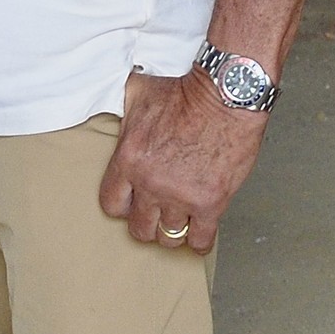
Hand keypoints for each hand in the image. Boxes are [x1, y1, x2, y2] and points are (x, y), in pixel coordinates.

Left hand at [99, 68, 269, 253]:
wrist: (223, 97)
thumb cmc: (183, 91)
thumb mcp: (137, 92)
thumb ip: (121, 110)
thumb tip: (111, 105)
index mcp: (129, 158)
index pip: (111, 204)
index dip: (121, 204)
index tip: (129, 200)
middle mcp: (151, 183)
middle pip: (139, 228)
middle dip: (145, 222)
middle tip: (154, 213)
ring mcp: (181, 197)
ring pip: (168, 238)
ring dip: (171, 230)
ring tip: (176, 219)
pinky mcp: (210, 204)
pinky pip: (200, 241)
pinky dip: (198, 240)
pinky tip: (198, 228)